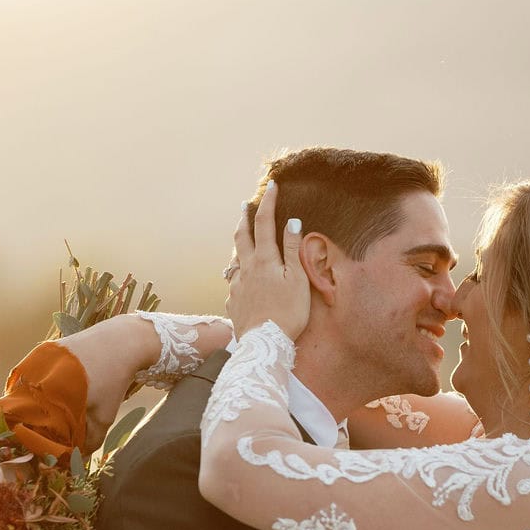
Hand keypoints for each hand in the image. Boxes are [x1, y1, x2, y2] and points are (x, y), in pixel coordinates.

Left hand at [228, 181, 310, 340]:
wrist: (264, 344)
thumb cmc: (287, 313)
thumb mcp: (297, 279)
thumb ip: (292, 250)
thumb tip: (292, 222)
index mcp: (264, 260)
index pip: (265, 223)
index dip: (268, 202)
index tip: (272, 185)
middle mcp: (246, 268)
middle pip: (242, 236)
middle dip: (244, 218)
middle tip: (245, 205)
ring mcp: (236, 286)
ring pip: (235, 259)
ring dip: (239, 245)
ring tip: (242, 240)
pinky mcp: (232, 303)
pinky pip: (234, 284)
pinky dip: (240, 276)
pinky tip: (243, 280)